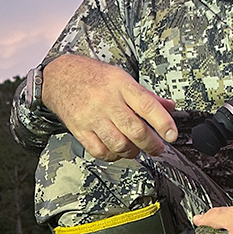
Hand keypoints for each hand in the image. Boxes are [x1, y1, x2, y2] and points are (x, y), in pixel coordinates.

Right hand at [41, 53, 176, 159]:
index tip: (172, 134)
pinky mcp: (80, 130)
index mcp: (121, 85)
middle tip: (158, 148)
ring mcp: (92, 117)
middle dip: (152, 144)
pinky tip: (118, 151)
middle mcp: (107, 102)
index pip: (146, 105)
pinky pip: (101, 151)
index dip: (162, 122)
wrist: (60, 78)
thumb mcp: (122, 78)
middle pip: (135, 130)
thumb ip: (146, 95)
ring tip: (137, 149)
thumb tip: (169, 107)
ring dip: (133, 152)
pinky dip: (113, 156)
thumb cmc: (94, 77)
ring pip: (119, 144)